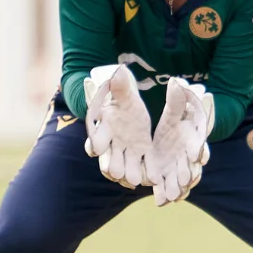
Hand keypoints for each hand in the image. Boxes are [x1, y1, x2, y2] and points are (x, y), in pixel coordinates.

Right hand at [83, 64, 152, 188]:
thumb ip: (119, 88)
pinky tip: (156, 178)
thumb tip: (117, 72)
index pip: (96, 139)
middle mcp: (113, 144)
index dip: (96, 143)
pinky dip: (149, 172)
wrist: (130, 107)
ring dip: (130, 173)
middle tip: (116, 172)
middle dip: (113, 165)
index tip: (98, 148)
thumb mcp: (123, 94)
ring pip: (127, 165)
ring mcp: (128, 150)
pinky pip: (146, 164)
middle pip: (110, 159)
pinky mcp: (143, 152)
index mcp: (104, 129)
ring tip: (134, 180)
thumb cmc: (123, 100)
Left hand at [148, 77, 214, 206]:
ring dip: (178, 187)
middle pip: (192, 166)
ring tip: (173, 196)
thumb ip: (177, 100)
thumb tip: (176, 82)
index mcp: (195, 138)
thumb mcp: (175, 109)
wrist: (169, 133)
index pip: (199, 144)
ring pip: (180, 179)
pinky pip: (167, 186)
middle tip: (186, 180)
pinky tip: (160, 201)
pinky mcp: (167, 175)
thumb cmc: (176, 119)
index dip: (198, 149)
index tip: (196, 155)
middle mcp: (189, 155)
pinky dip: (165, 194)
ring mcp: (178, 167)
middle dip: (189, 173)